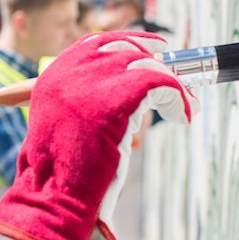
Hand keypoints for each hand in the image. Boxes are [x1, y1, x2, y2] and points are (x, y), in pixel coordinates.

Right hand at [0, 31, 197, 239]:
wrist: (55, 197)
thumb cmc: (62, 175)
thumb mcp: (63, 127)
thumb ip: (82, 102)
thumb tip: (124, 90)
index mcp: (54, 77)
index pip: (95, 44)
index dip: (128, 42)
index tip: (153, 50)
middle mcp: (70, 73)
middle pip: (124, 48)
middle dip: (154, 61)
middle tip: (175, 80)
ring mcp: (92, 83)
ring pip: (146, 66)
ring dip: (172, 84)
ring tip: (184, 106)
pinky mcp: (118, 98)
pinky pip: (161, 84)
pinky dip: (178, 99)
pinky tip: (182, 116)